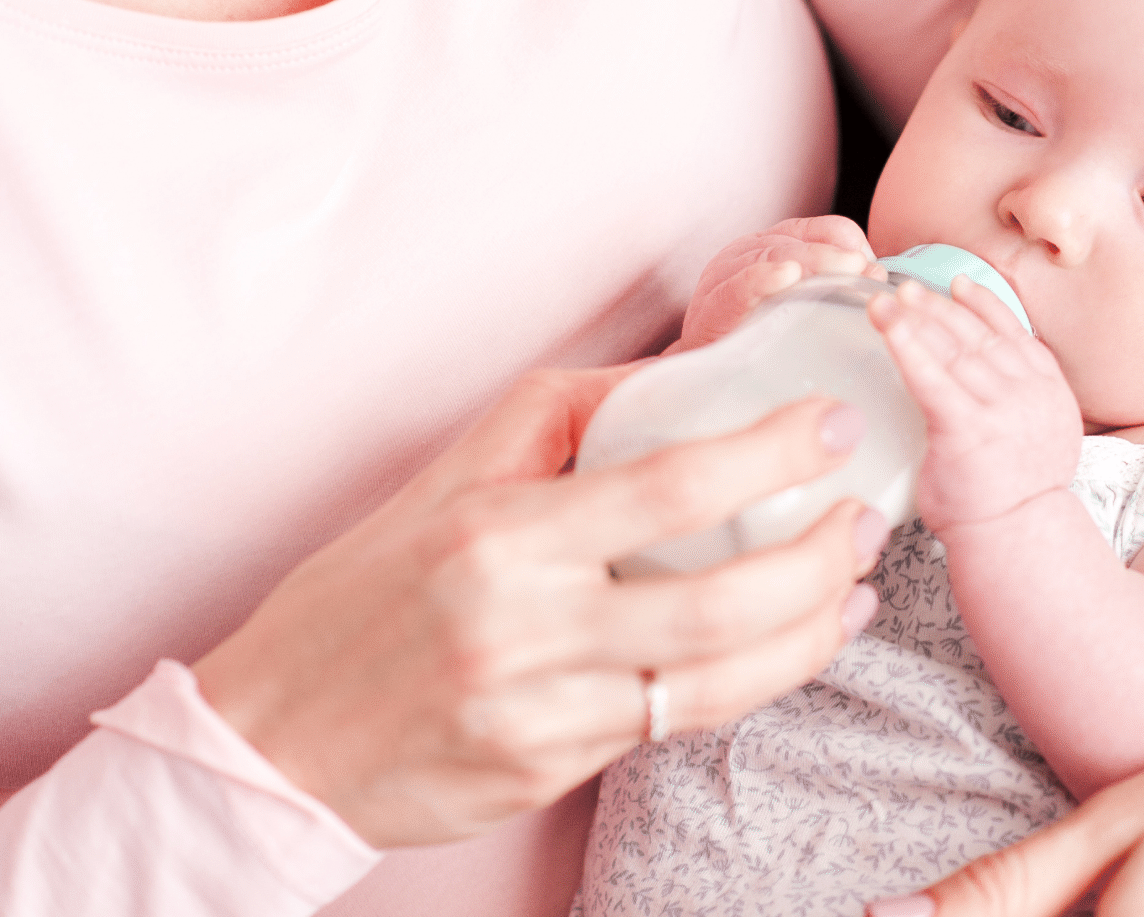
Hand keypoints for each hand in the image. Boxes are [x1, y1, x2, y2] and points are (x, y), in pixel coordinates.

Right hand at [193, 367, 886, 848]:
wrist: (275, 740)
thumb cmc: (363, 594)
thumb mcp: (445, 479)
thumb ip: (562, 416)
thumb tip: (681, 371)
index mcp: (495, 534)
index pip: (665, 485)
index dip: (767, 454)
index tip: (829, 426)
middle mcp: (522, 626)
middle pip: (717, 598)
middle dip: (818, 559)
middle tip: (868, 518)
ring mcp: (540, 711)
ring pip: (715, 679)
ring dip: (809, 633)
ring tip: (855, 590)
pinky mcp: (548, 773)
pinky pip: (673, 726)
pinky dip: (750, 684)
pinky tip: (790, 649)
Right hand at [674, 216, 882, 352]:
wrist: (705, 383)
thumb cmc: (758, 344)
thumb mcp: (802, 309)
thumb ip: (835, 290)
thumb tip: (880, 281)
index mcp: (775, 246)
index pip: (825, 229)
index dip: (854, 244)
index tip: (876, 274)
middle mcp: (749, 251)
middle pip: (802, 241)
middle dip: (841, 255)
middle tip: (871, 275)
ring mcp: (727, 275)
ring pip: (776, 255)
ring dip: (817, 262)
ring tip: (847, 271)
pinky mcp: (712, 306)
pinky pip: (740, 286)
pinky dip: (765, 278)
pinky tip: (789, 276)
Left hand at [867, 275, 1081, 529]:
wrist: (1019, 539)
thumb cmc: (1012, 497)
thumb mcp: (1038, 436)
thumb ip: (1018, 401)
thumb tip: (984, 379)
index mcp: (1048, 389)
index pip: (1013, 333)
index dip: (982, 305)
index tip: (956, 284)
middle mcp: (1028, 390)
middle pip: (976, 336)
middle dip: (937, 307)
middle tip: (904, 287)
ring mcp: (1000, 407)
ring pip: (953, 349)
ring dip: (917, 318)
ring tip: (886, 301)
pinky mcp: (966, 427)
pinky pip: (931, 376)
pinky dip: (907, 345)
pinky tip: (888, 325)